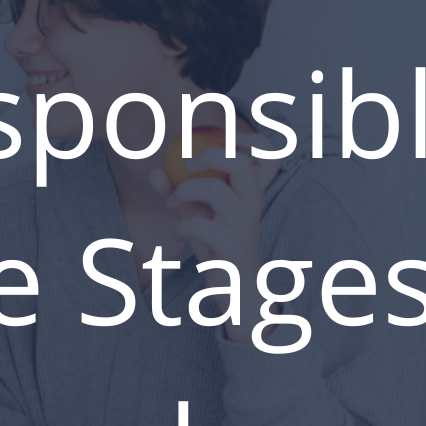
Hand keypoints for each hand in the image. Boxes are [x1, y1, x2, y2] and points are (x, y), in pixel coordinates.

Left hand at [148, 135, 278, 339]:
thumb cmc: (218, 244)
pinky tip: (179, 234)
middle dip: (209, 156)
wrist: (235, 287)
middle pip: (239, 162)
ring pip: (214, 189)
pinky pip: (199, 224)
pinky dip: (181, 227)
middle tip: (189, 164)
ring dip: (184, 192)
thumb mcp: (198, 214)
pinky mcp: (231, 243)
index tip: (226, 139)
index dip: (252, 138)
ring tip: (174, 204)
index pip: (269, 152)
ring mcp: (244, 222)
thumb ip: (178, 191)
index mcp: (250, 189)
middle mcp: (252, 201)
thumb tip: (155, 171)